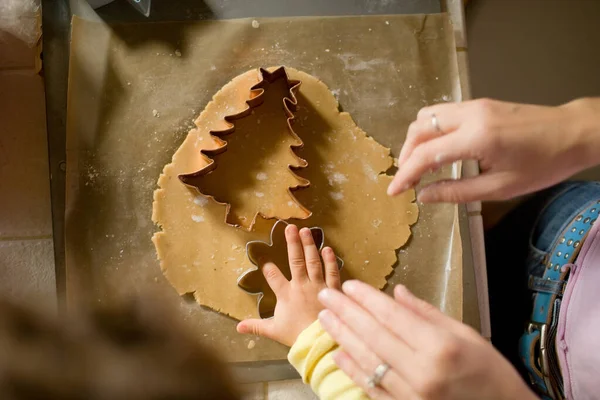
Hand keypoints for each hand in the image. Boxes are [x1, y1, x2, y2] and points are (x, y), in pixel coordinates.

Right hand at [237, 225, 341, 346]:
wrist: (320, 342)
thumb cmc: (297, 335)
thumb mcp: (274, 331)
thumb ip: (256, 326)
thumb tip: (238, 327)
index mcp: (286, 295)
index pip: (273, 277)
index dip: (268, 267)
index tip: (264, 259)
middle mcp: (301, 286)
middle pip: (296, 261)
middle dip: (292, 243)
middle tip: (289, 228)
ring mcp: (318, 286)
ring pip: (313, 261)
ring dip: (309, 245)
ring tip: (305, 231)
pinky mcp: (333, 289)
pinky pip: (332, 272)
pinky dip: (330, 260)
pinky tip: (328, 249)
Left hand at [318, 281, 536, 399]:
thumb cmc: (489, 370)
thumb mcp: (465, 334)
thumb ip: (426, 313)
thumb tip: (396, 293)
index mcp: (440, 347)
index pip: (392, 317)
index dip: (367, 299)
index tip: (349, 285)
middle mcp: (422, 372)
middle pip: (373, 336)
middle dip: (346, 312)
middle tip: (326, 295)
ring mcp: (410, 395)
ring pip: (367, 361)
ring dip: (342, 337)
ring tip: (325, 318)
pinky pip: (371, 388)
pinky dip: (353, 370)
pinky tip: (337, 354)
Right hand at [388, 98, 599, 202]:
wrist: (573, 132)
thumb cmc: (543, 164)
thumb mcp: (500, 187)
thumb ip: (457, 192)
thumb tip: (424, 196)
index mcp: (477, 138)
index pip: (426, 155)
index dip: (405, 175)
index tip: (393, 192)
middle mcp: (470, 115)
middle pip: (419, 129)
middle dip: (405, 156)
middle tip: (406, 180)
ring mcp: (474, 105)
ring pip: (426, 116)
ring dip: (415, 140)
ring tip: (417, 165)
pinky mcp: (479, 103)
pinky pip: (442, 113)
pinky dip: (430, 131)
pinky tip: (435, 150)